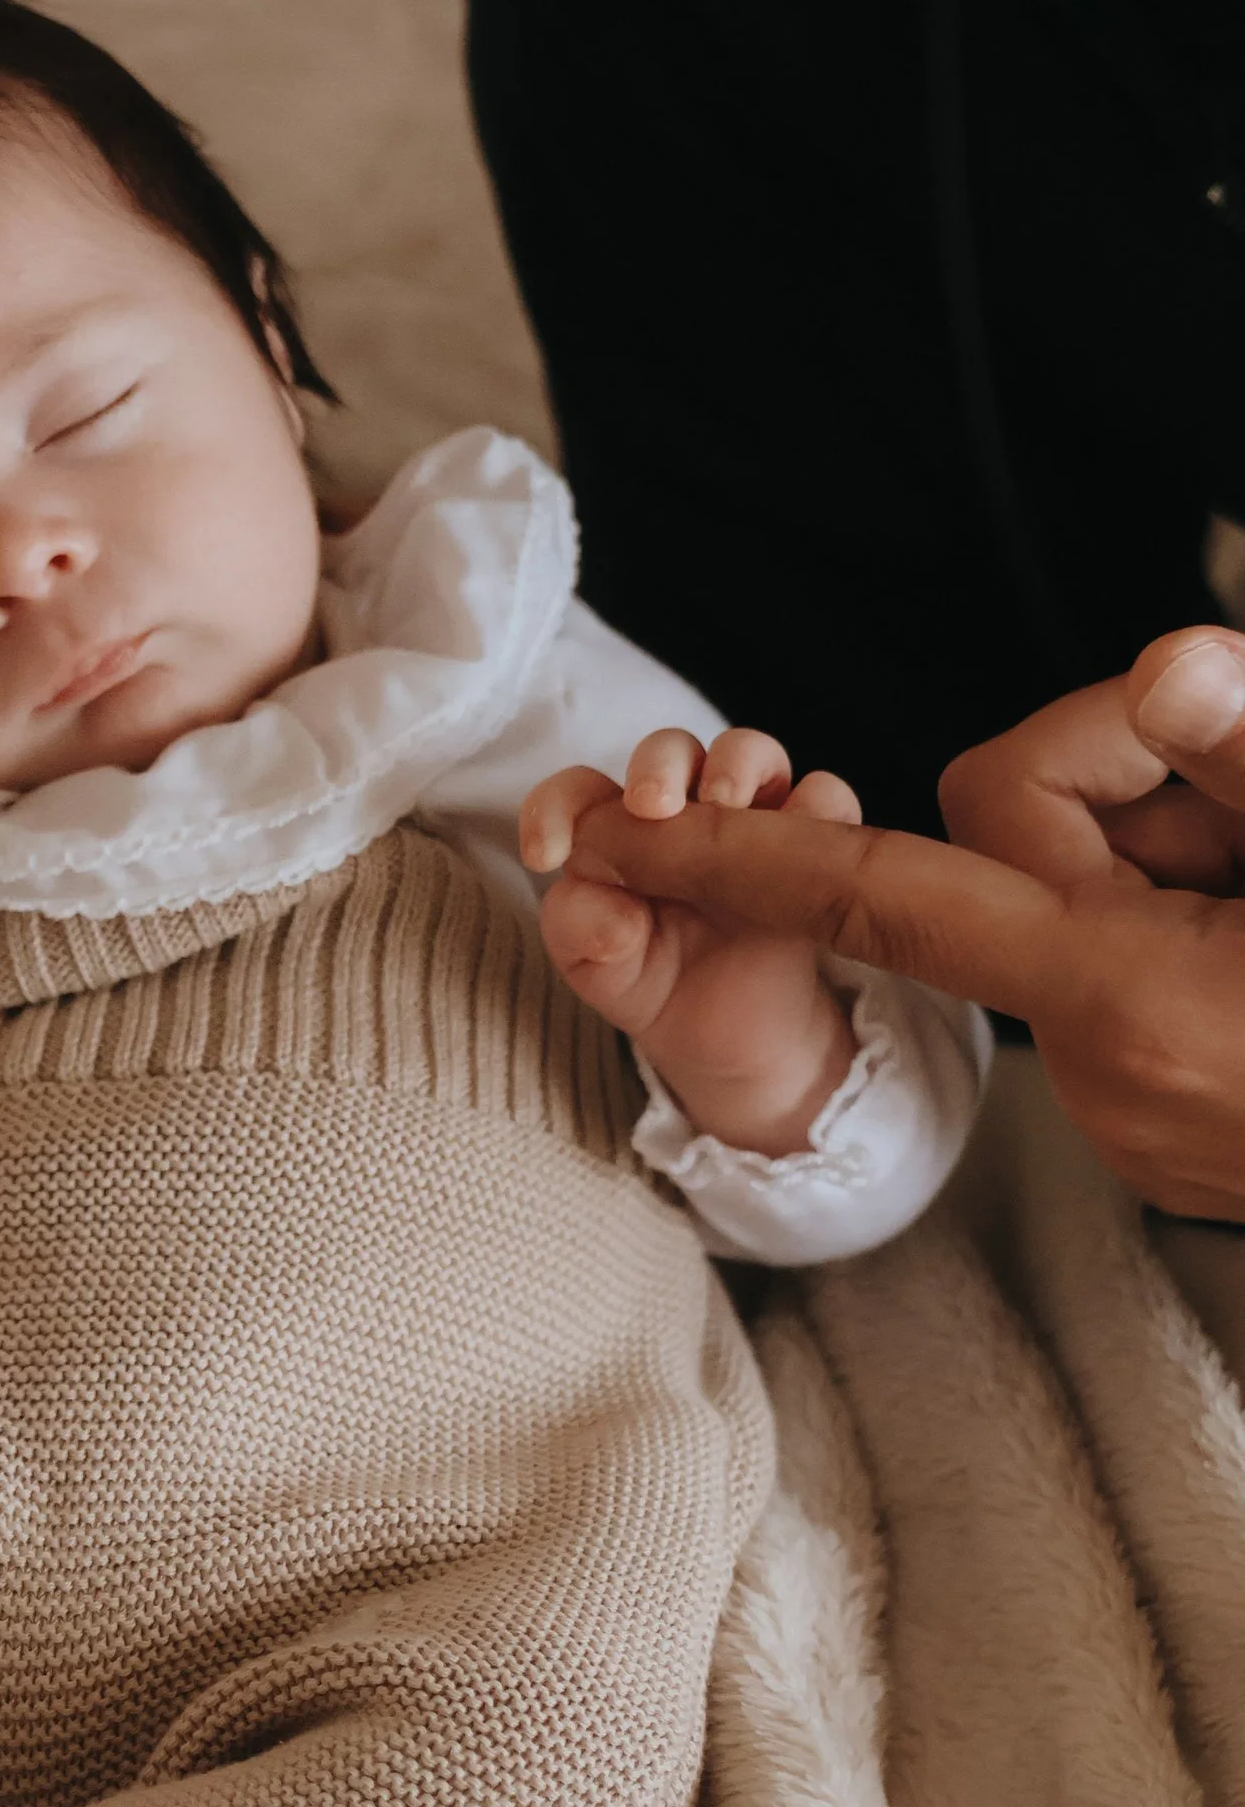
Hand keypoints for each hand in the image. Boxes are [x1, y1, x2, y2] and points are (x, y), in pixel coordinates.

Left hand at [522, 725, 861, 1154]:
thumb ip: (580, 931)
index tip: (547, 855)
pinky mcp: (812, 844)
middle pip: (671, 752)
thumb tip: (615, 913)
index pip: (578, 793)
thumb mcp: (599, 969)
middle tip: (652, 804)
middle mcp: (682, 812)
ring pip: (751, 755)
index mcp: (614, 832)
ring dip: (738, 766)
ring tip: (726, 807)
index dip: (555, 809)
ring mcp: (749, 821)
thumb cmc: (652, 982)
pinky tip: (798, 840)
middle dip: (659, 766)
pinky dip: (813, 803)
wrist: (732, 1039)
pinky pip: (825, 798)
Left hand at [554, 628, 1244, 1218]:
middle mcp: (1108, 1078)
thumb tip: (1170, 663)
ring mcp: (1145, 1127)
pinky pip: (1139, 982)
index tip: (619, 834)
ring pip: (1090, 916)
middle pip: (1025, 856)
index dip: (741, 853)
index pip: (880, 895)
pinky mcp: (1185, 1143)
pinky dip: (1195, 929)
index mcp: (1124, 999)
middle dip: (1123, 790)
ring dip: (1179, 860)